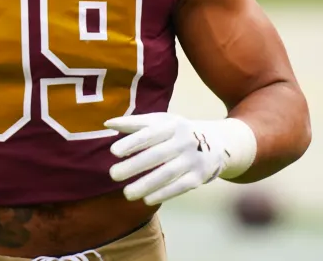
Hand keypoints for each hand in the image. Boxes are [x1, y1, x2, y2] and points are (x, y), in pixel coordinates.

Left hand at [105, 113, 254, 205]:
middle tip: (113, 174)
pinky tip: (146, 199)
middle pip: (157, 155)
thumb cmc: (178, 132)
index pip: (149, 133)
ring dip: (146, 184)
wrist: (216, 143)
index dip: (131, 142)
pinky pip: (180, 187)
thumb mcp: (161, 122)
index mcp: (172, 124)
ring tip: (126, 193)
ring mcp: (193, 159)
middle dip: (134, 166)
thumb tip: (107, 124)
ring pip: (168, 174)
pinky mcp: (199, 177)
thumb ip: (135, 124)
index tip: (113, 151)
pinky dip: (163, 194)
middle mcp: (184, 140)